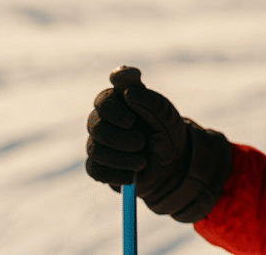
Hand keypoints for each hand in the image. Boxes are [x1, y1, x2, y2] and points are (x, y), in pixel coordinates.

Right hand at [85, 66, 232, 222]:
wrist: (171, 167)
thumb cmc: (168, 135)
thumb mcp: (168, 119)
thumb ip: (152, 103)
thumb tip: (129, 94)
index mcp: (123, 98)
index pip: (110, 90)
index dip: (117, 91)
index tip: (130, 94)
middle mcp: (106, 117)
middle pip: (95, 122)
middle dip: (119, 135)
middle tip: (141, 141)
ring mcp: (99, 140)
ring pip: (94, 148)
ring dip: (120, 157)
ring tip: (142, 161)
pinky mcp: (97, 164)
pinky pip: (94, 169)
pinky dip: (115, 173)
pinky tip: (131, 175)